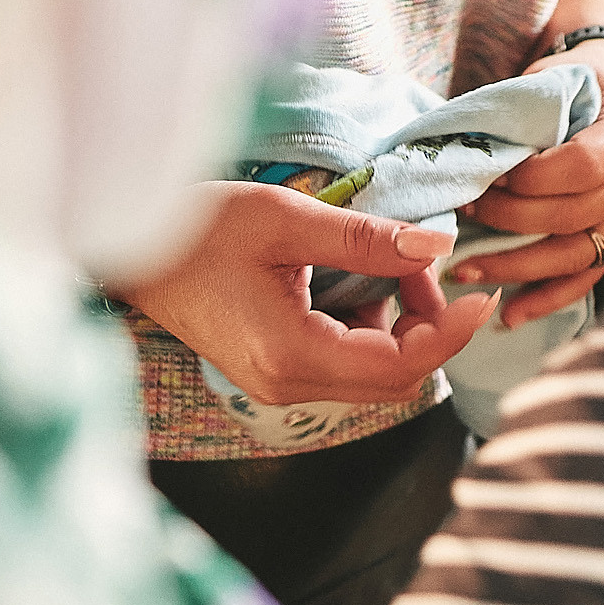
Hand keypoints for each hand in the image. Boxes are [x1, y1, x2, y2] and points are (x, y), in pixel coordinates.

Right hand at [113, 181, 496, 405]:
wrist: (126, 247)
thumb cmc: (194, 225)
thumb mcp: (286, 218)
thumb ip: (366, 238)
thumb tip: (437, 248)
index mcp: (292, 356)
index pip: (400, 366)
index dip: (449, 332)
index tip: (478, 294)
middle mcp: (287, 386)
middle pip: (393, 380)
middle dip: (428, 326)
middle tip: (424, 264)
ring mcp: (277, 383)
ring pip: (372, 374)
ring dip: (401, 326)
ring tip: (392, 264)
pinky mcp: (271, 369)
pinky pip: (344, 363)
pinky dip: (370, 327)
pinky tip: (360, 281)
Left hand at [454, 40, 603, 325]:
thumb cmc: (573, 82)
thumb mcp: (553, 78)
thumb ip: (522, 112)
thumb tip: (464, 154)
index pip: (583, 165)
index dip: (532, 177)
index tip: (490, 175)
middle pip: (575, 215)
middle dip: (511, 219)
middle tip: (465, 210)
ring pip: (577, 255)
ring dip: (517, 267)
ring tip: (466, 270)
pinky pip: (586, 278)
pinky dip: (546, 299)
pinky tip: (509, 314)